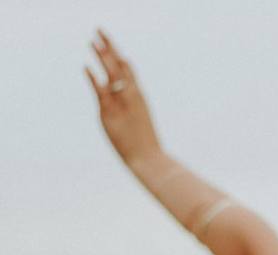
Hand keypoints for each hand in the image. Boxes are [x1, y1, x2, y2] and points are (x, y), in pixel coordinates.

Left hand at [84, 28, 162, 165]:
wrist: (149, 159)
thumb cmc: (147, 145)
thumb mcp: (141, 123)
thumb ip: (131, 110)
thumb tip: (126, 106)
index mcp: (139, 97)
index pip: (128, 71)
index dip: (118, 57)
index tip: (110, 44)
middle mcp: (132, 96)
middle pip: (119, 66)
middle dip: (109, 48)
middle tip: (99, 31)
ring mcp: (122, 104)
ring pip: (112, 74)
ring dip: (102, 57)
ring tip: (93, 41)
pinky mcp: (111, 113)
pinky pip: (101, 92)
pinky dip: (93, 79)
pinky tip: (86, 68)